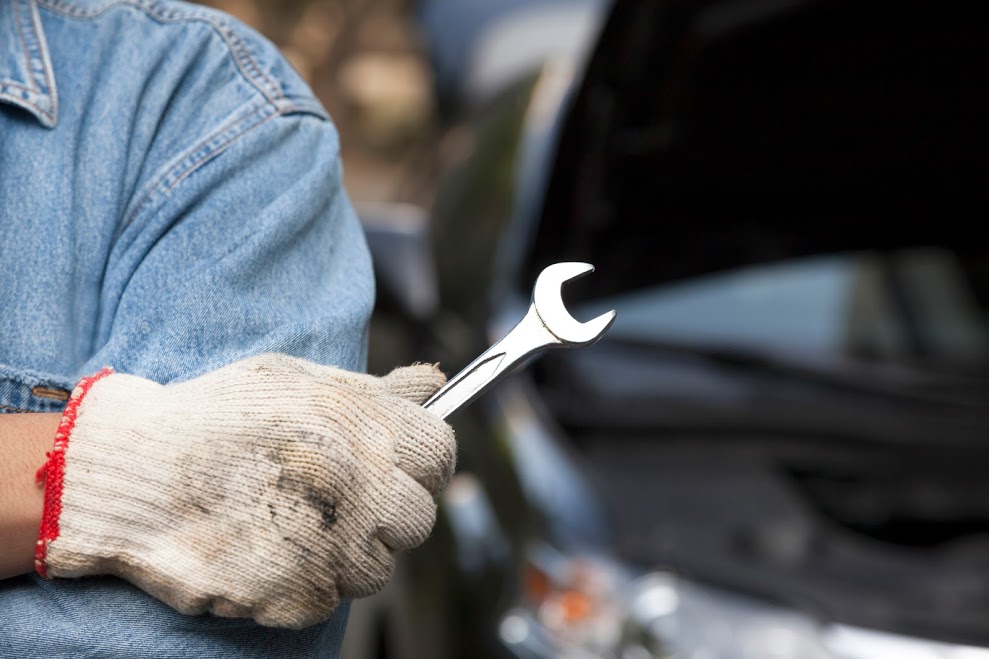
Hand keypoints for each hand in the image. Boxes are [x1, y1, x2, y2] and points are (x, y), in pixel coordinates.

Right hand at [35, 354, 455, 628]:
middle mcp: (357, 482)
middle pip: (418, 519)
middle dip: (386, 514)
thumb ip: (373, 390)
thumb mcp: (296, 379)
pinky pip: (330, 599)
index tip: (400, 470)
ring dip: (347, 554)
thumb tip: (433, 383)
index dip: (424, 464)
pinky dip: (306, 584)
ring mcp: (330, 541)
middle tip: (339, 502)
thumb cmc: (216, 417)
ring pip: (378, 568)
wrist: (136, 471)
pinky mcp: (299, 591)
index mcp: (361, 424)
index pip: (440, 454)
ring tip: (293, 525)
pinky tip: (267, 550)